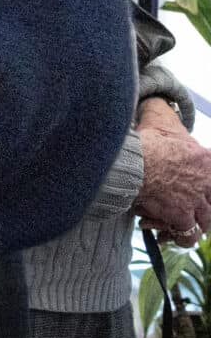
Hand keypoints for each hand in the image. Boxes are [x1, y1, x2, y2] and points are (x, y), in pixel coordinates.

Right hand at [136, 107, 210, 244]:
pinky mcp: (181, 216)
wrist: (134, 163)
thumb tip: (156, 99)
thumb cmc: (144, 141)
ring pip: (206, 221)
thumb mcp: (160, 122)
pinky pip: (188, 235)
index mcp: (206, 159)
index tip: (200, 192)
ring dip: (193, 225)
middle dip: (204, 209)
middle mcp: (208, 181)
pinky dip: (178, 237)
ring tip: (180, 227)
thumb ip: (164, 114)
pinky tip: (167, 235)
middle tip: (192, 212)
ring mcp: (197, 200)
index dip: (206, 188)